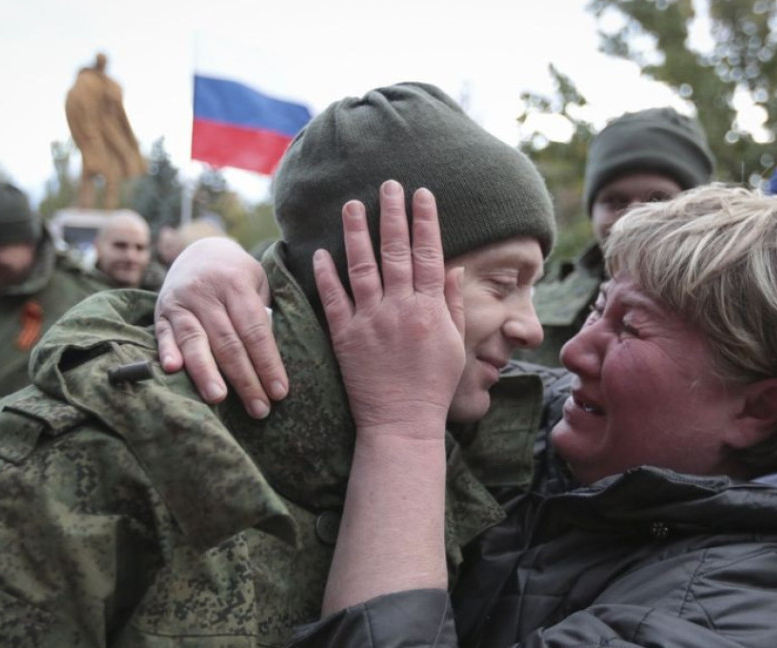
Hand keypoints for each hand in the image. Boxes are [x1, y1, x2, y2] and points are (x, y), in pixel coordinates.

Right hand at [154, 236, 287, 417]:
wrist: (199, 251)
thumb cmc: (237, 276)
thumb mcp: (257, 283)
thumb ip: (262, 314)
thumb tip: (269, 360)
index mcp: (236, 283)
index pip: (255, 330)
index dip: (268, 362)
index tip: (279, 391)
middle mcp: (206, 292)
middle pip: (228, 342)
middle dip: (244, 378)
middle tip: (258, 408)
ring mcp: (181, 302)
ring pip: (195, 340)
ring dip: (206, 372)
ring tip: (218, 398)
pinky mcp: (161, 312)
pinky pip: (163, 335)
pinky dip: (167, 351)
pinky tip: (173, 370)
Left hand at [314, 180, 465, 436]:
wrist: (401, 422)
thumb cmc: (432, 386)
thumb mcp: (454, 344)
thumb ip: (450, 304)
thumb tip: (452, 266)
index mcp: (429, 309)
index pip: (429, 254)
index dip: (425, 221)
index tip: (422, 193)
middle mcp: (400, 309)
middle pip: (396, 251)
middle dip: (392, 214)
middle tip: (388, 184)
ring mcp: (370, 321)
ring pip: (362, 267)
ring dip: (357, 233)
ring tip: (352, 204)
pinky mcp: (345, 337)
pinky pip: (333, 299)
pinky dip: (326, 275)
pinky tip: (322, 252)